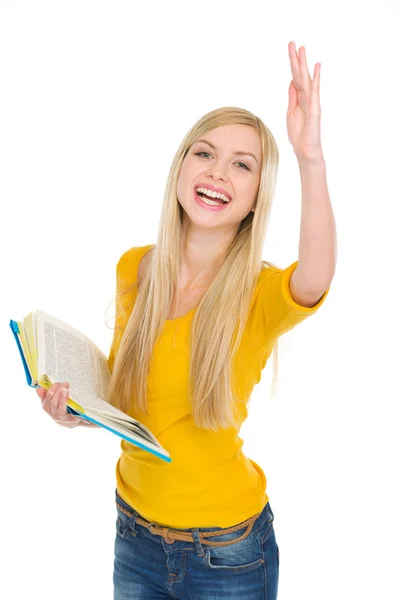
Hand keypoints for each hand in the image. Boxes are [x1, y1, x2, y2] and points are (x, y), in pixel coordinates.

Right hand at [36, 382, 81, 427]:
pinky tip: (67, 394)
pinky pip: (62, 410)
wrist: (73, 422)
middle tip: (63, 383)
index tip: (57, 383)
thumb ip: (46, 395)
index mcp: (47, 407)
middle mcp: (51, 413)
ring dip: (59, 394)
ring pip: (55, 404)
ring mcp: (58, 416)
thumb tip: (38, 389)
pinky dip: (63, 401)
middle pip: (50, 400)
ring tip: (65, 387)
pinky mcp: (66, 419)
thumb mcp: (55, 402)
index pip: (44, 398)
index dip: (50, 389)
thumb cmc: (63, 409)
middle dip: (56, 390)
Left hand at [287, 40, 323, 161]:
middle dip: (296, 58)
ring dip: (304, 64)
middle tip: (293, 42)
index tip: (290, 48)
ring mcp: (311, 101)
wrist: (305, 150)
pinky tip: (316, 67)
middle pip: (300, 74)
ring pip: (306, 79)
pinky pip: (315, 91)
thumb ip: (292, 96)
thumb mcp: (291, 111)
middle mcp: (306, 96)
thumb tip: (292, 81)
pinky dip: (316, 79)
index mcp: (299, 97)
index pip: (295, 76)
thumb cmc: (298, 134)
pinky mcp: (315, 109)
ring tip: (302, 49)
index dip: (292, 63)